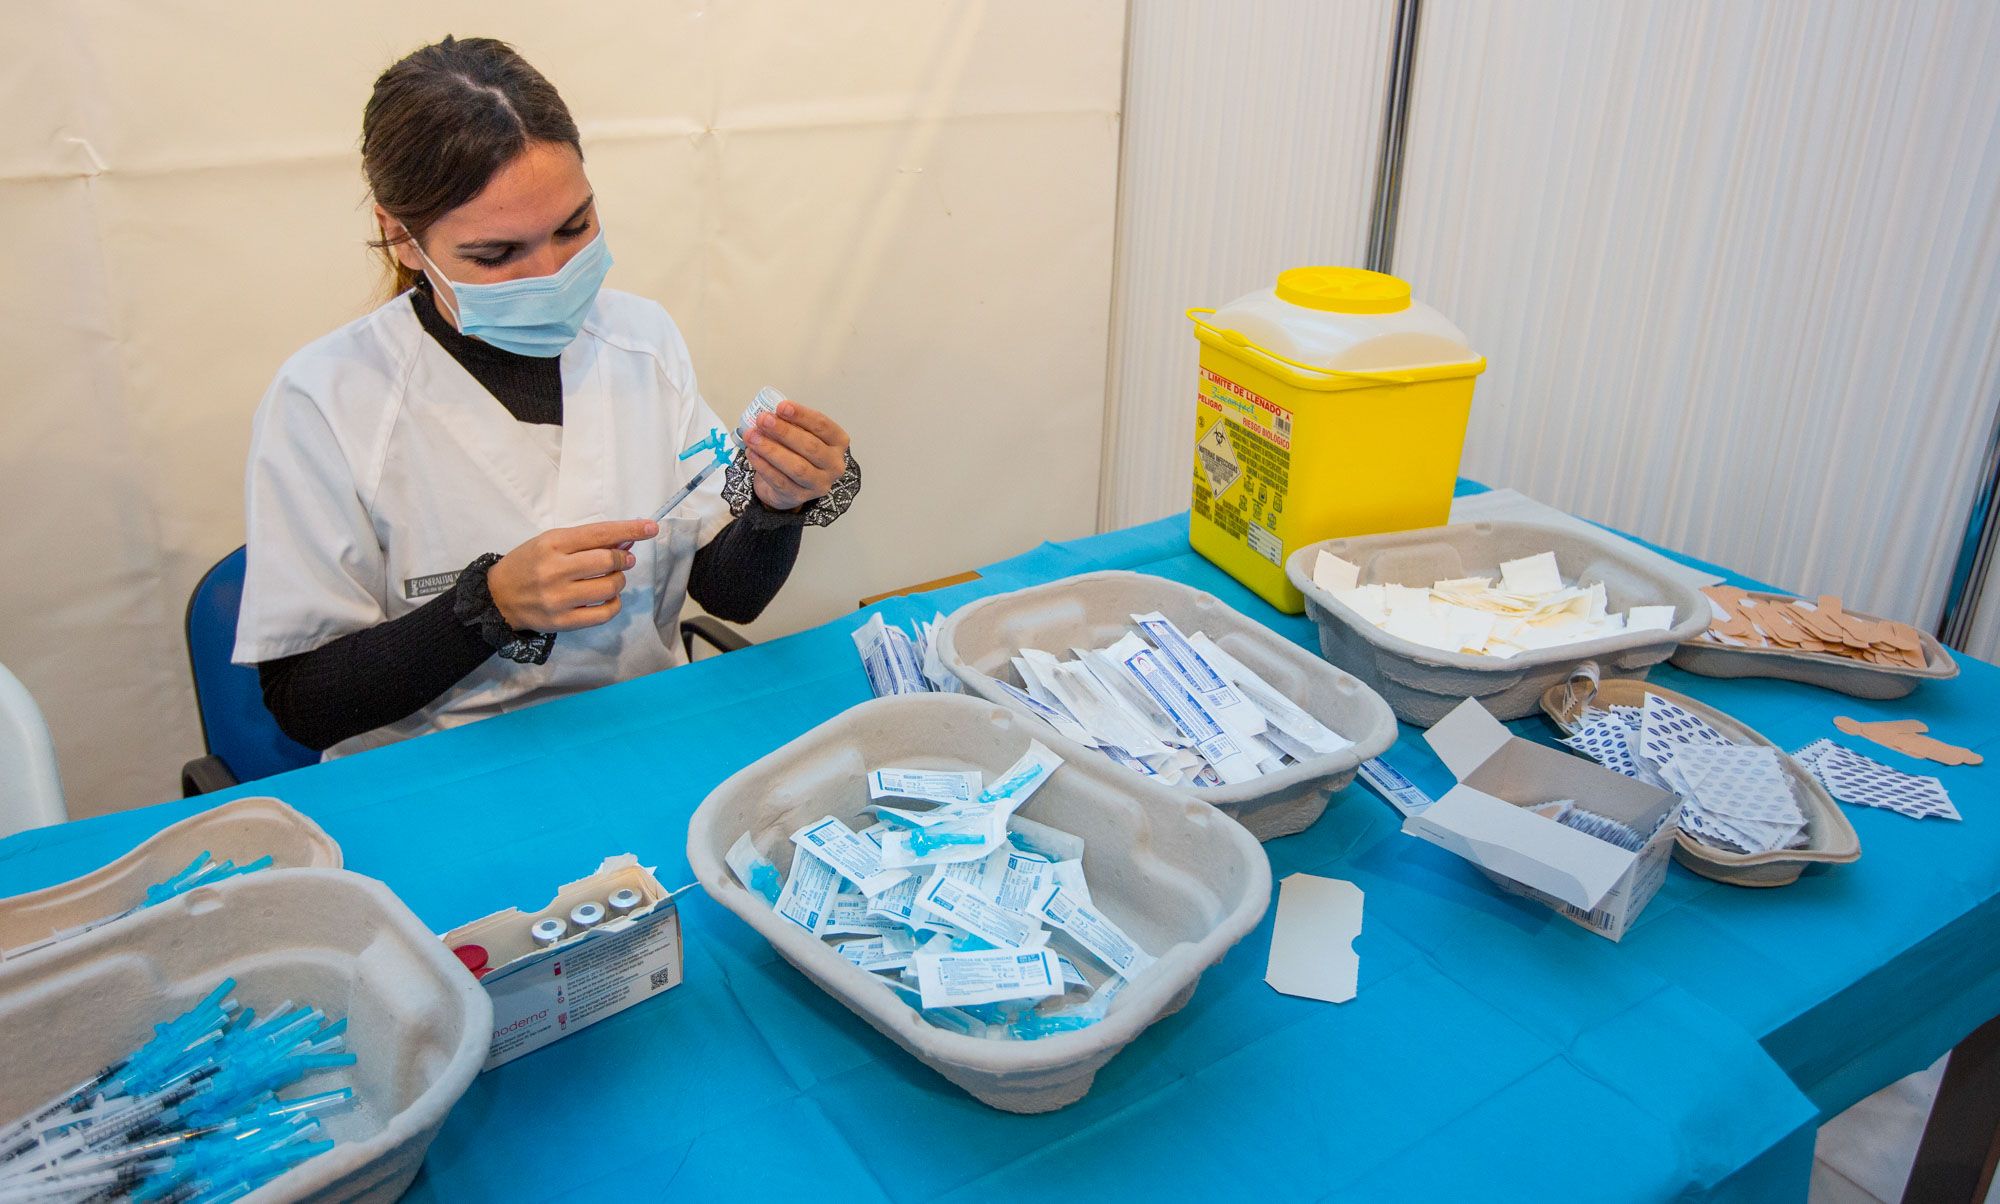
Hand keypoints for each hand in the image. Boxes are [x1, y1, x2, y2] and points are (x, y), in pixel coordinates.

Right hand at [488, 519, 656, 630]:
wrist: (497, 596)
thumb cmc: (528, 564)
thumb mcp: (550, 542)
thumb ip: (586, 541)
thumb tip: (626, 539)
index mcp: (552, 543)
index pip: (600, 534)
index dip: (630, 530)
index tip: (651, 527)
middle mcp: (555, 570)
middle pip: (607, 561)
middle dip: (623, 558)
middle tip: (624, 559)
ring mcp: (559, 598)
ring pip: (609, 588)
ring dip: (619, 581)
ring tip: (611, 579)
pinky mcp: (563, 621)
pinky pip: (603, 614)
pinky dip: (614, 605)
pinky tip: (608, 599)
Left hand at [741, 399, 849, 510]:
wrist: (791, 484)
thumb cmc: (797, 452)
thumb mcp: (800, 434)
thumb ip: (790, 424)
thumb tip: (769, 414)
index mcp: (838, 442)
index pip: (823, 426)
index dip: (802, 415)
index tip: (781, 407)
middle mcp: (834, 464)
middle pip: (810, 446)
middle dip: (784, 431)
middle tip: (763, 420)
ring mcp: (819, 484)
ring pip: (797, 467)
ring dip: (771, 449)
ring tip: (752, 436)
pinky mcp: (800, 497)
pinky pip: (780, 481)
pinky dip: (764, 466)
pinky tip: (752, 453)